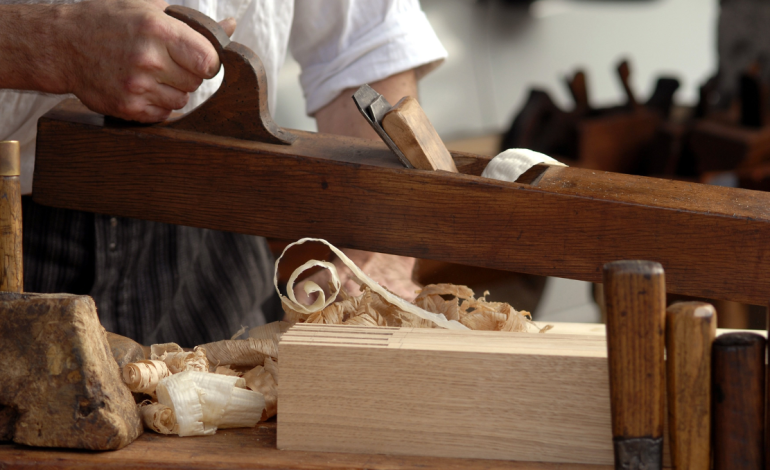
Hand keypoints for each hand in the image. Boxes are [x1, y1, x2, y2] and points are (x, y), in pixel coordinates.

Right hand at [59, 0, 235, 121]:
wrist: (62, 44)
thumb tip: (231, 27)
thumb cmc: (108, 21)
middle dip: (188, 75)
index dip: (208, 63)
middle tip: (168, 64)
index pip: (209, 61)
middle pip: (196, 83)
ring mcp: (137, 86)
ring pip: (181, 101)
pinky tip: (141, 88)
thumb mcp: (148, 8)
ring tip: (151, 75)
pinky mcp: (127, 107)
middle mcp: (149, 59)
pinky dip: (157, 106)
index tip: (199, 61)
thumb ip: (192, 22)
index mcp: (158, 30)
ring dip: (172, 91)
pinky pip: (162, 115)